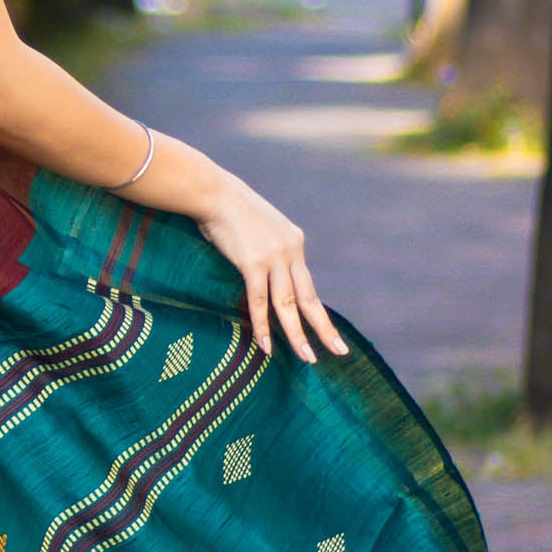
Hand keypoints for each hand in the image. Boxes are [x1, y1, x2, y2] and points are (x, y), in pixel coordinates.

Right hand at [195, 173, 348, 363]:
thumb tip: (264, 272)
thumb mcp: (259, 229)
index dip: (316, 311)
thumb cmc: (229, 211)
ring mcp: (273, 257)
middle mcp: (290, 250)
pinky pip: (259, 301)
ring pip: (288, 304)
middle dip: (323, 328)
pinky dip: (262, 325)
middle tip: (338, 351)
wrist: (213, 193)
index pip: (307, 285)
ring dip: (296, 334)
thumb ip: (267, 250)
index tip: (327, 332)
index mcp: (294, 241)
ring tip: (306, 357)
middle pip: (309, 298)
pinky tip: (265, 346)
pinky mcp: (252, 263)